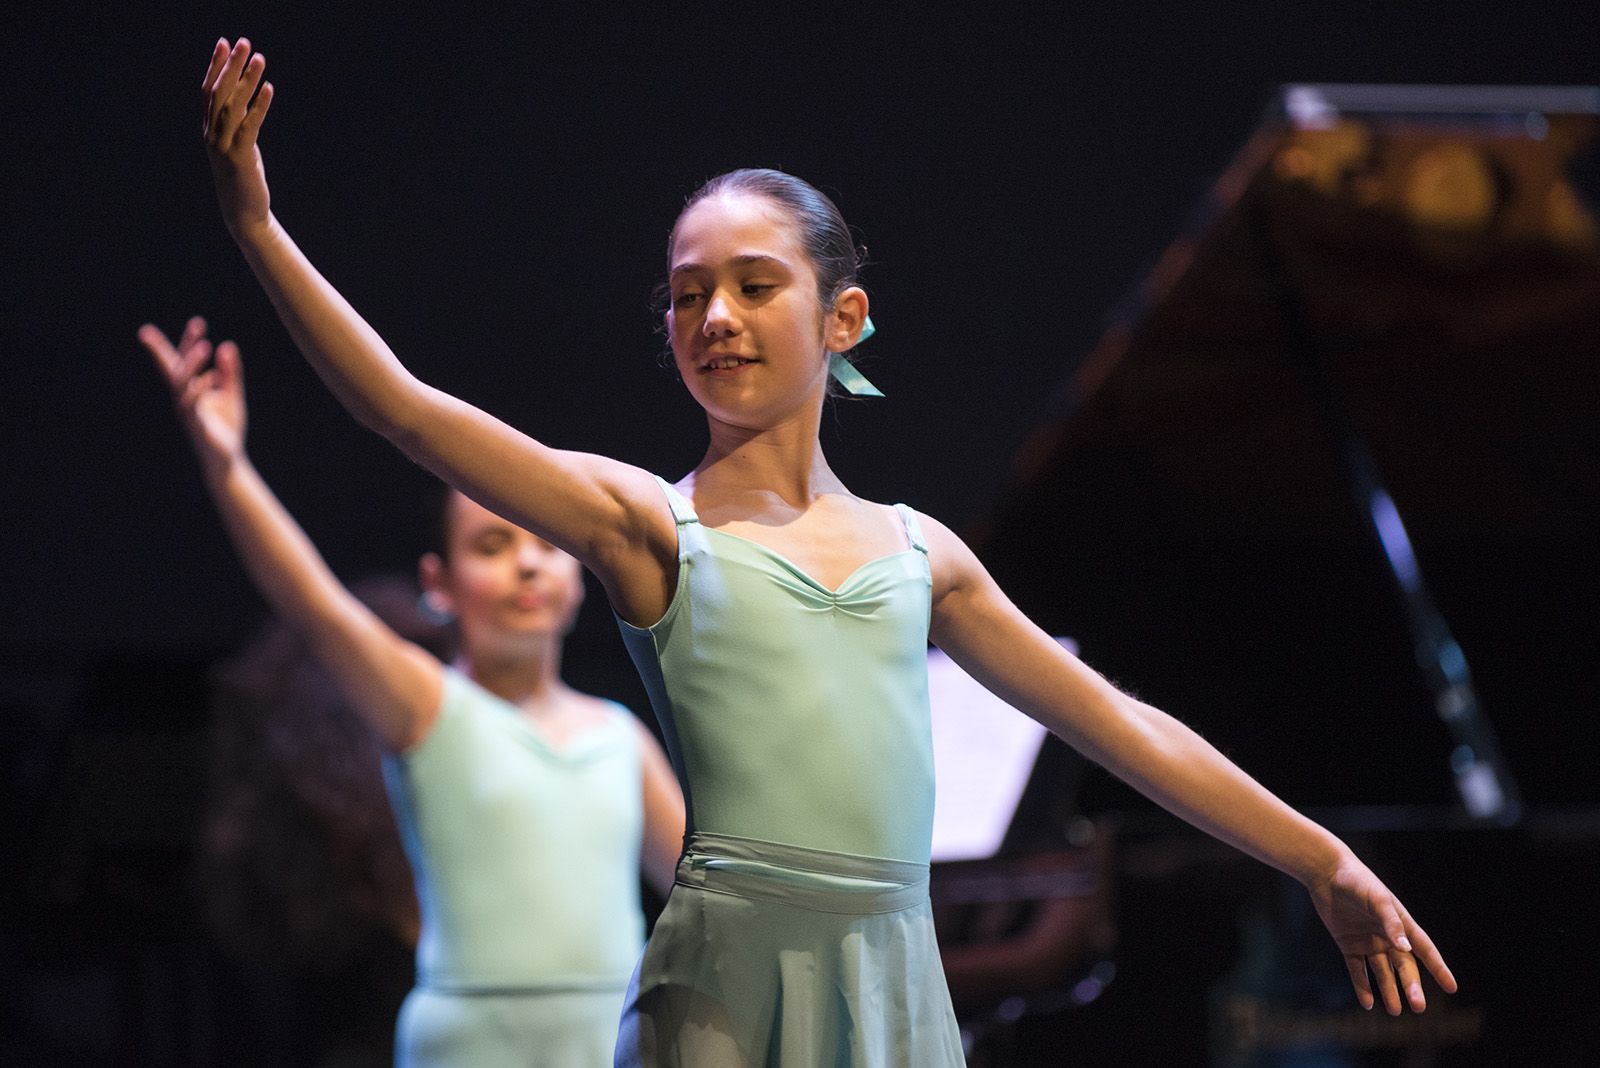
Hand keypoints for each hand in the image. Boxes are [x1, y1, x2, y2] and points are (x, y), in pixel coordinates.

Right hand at [140, 317, 247, 471]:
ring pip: (181, 382)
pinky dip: (197, 389)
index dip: (188, 341)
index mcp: (192, 388)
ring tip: (205, 346)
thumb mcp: (231, 394)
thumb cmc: (225, 427)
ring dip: (192, 363)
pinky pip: (190, 404)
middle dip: (181, 345)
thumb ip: (229, 372)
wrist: (227, 458)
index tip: (198, 321)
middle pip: (176, 366)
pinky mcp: (195, 423)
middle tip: (195, 324)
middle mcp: (184, 396)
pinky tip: (209, 378)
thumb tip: (227, 345)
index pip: (184, 361)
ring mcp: (187, 409)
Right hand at [202, 38, 273, 237]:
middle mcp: (212, 134)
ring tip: (259, 58)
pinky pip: (250, 126)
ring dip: (246, 80)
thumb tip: (246, 101)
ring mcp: (224, 146)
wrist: (243, 214)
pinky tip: (268, 88)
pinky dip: (259, 106)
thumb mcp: (238, 146)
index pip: (209, 91)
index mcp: (210, 130)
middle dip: (231, 65)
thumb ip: (237, 124)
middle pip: (219, 93)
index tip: (224, 42)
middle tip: (243, 42)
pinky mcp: (240, 158)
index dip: (216, 66)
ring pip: (232, 106)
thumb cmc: (243, 179)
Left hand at [1308, 854, 1456, 1013]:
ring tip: (1395, 1012)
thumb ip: (1392, 924)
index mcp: (1401, 923)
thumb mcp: (1378, 900)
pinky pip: (1357, 970)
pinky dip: (1362, 986)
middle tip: (1419, 1007)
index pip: (1425, 950)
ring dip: (1389, 991)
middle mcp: (1387, 936)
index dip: (1438, 968)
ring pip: (1382, 972)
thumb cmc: (1357, 881)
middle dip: (1411, 986)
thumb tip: (1406, 950)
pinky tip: (1367, 1003)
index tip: (1452, 987)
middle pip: (1404, 966)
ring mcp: (1368, 942)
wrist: (1327, 873)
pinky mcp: (1348, 945)